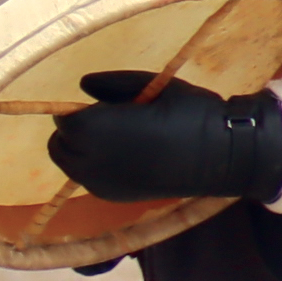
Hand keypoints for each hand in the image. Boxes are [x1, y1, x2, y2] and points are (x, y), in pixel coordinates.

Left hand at [42, 73, 281, 203]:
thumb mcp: (151, 86)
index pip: (64, 119)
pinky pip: (87, 179)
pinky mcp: (112, 197)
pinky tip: (124, 160)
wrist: (221, 155)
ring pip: (70, 165)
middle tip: (110, 123)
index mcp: (94, 128)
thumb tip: (83, 85)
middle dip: (77, 132)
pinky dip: (95, 168)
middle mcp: (89, 159)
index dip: (81, 111)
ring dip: (82, 151)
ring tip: (118, 141)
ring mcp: (99, 182)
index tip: (105, 106)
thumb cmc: (188, 113)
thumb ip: (112, 83)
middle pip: (60, 144)